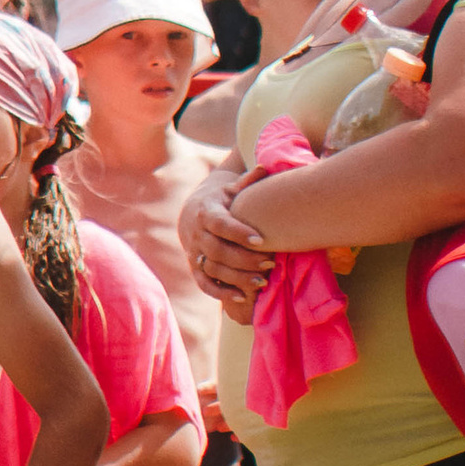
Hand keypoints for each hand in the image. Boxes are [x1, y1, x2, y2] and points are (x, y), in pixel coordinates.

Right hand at [188, 162, 271, 321]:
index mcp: (205, 211)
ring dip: (237, 277)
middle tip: (270, 263)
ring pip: (212, 268)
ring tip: (263, 281)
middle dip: (244, 259)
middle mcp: (196, 233)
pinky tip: (242, 297)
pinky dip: (221, 293)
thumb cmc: (222, 199)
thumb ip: (247, 182)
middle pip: (217, 249)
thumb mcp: (231, 188)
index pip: (220, 223)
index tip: (261, 239)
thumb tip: (265, 168)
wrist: (194, 210)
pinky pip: (204, 283)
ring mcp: (194, 251)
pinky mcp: (195, 267)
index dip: (238, 232)